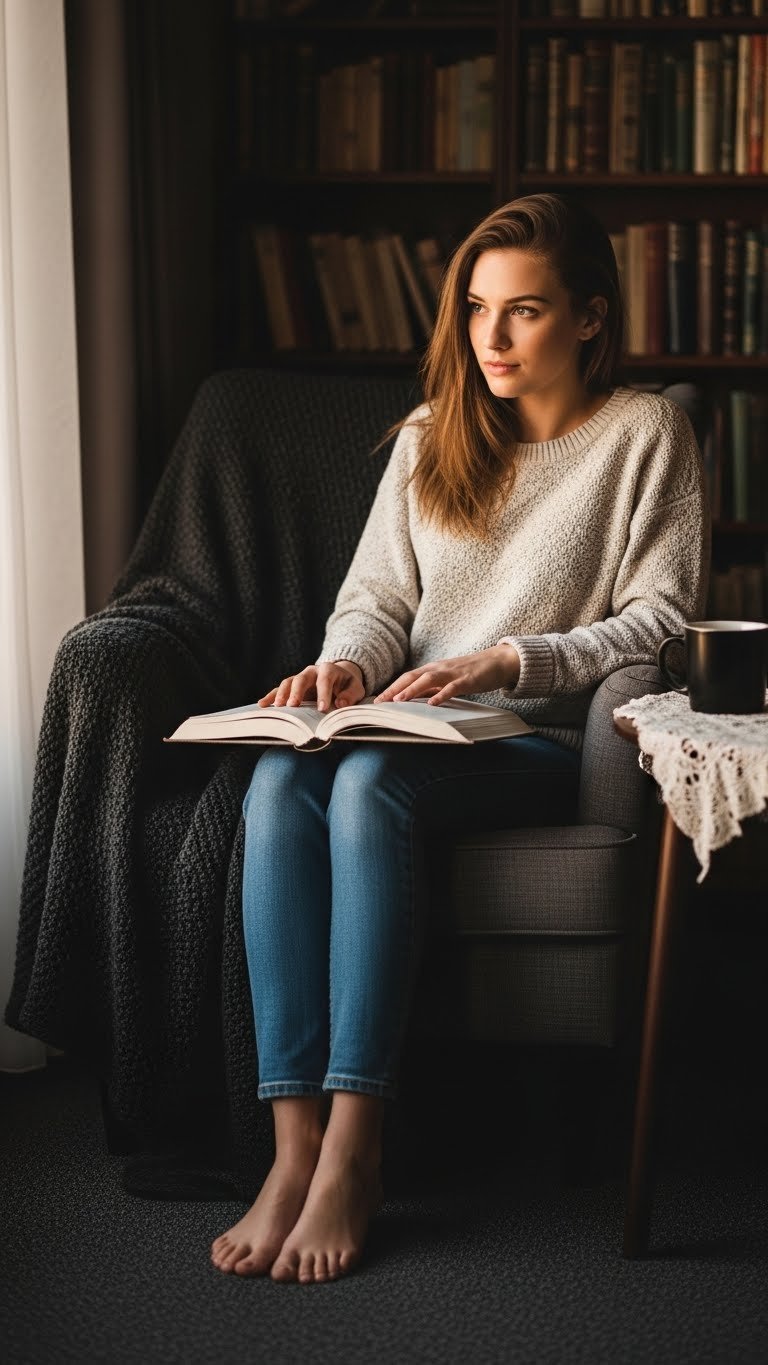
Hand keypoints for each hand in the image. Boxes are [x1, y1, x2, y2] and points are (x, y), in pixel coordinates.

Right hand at [258, 660, 365, 712]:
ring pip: (288, 683)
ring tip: (277, 707)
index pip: (325, 680)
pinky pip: (279, 690)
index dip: (323, 694)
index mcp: (328, 670)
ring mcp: (300, 678)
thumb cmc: (348, 686)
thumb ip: (351, 695)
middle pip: (301, 679)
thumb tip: (340, 703)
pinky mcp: (292, 687)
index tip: (322, 709)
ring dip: (281, 695)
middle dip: (296, 692)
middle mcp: (311, 671)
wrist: (340, 678)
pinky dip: (271, 697)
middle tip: (293, 706)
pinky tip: (262, 705)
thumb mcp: (356, 689)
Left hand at [374, 645, 519, 705]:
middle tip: (379, 702)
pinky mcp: (467, 679)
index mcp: (433, 669)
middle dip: (394, 689)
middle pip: (412, 677)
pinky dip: (441, 695)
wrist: (498, 661)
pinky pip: (452, 687)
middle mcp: (439, 669)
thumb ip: (432, 688)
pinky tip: (433, 704)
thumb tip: (413, 700)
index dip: (391, 688)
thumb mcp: (447, 680)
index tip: (376, 701)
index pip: (407, 678)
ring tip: (398, 701)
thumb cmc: (471, 673)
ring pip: (428, 680)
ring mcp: (453, 673)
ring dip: (411, 690)